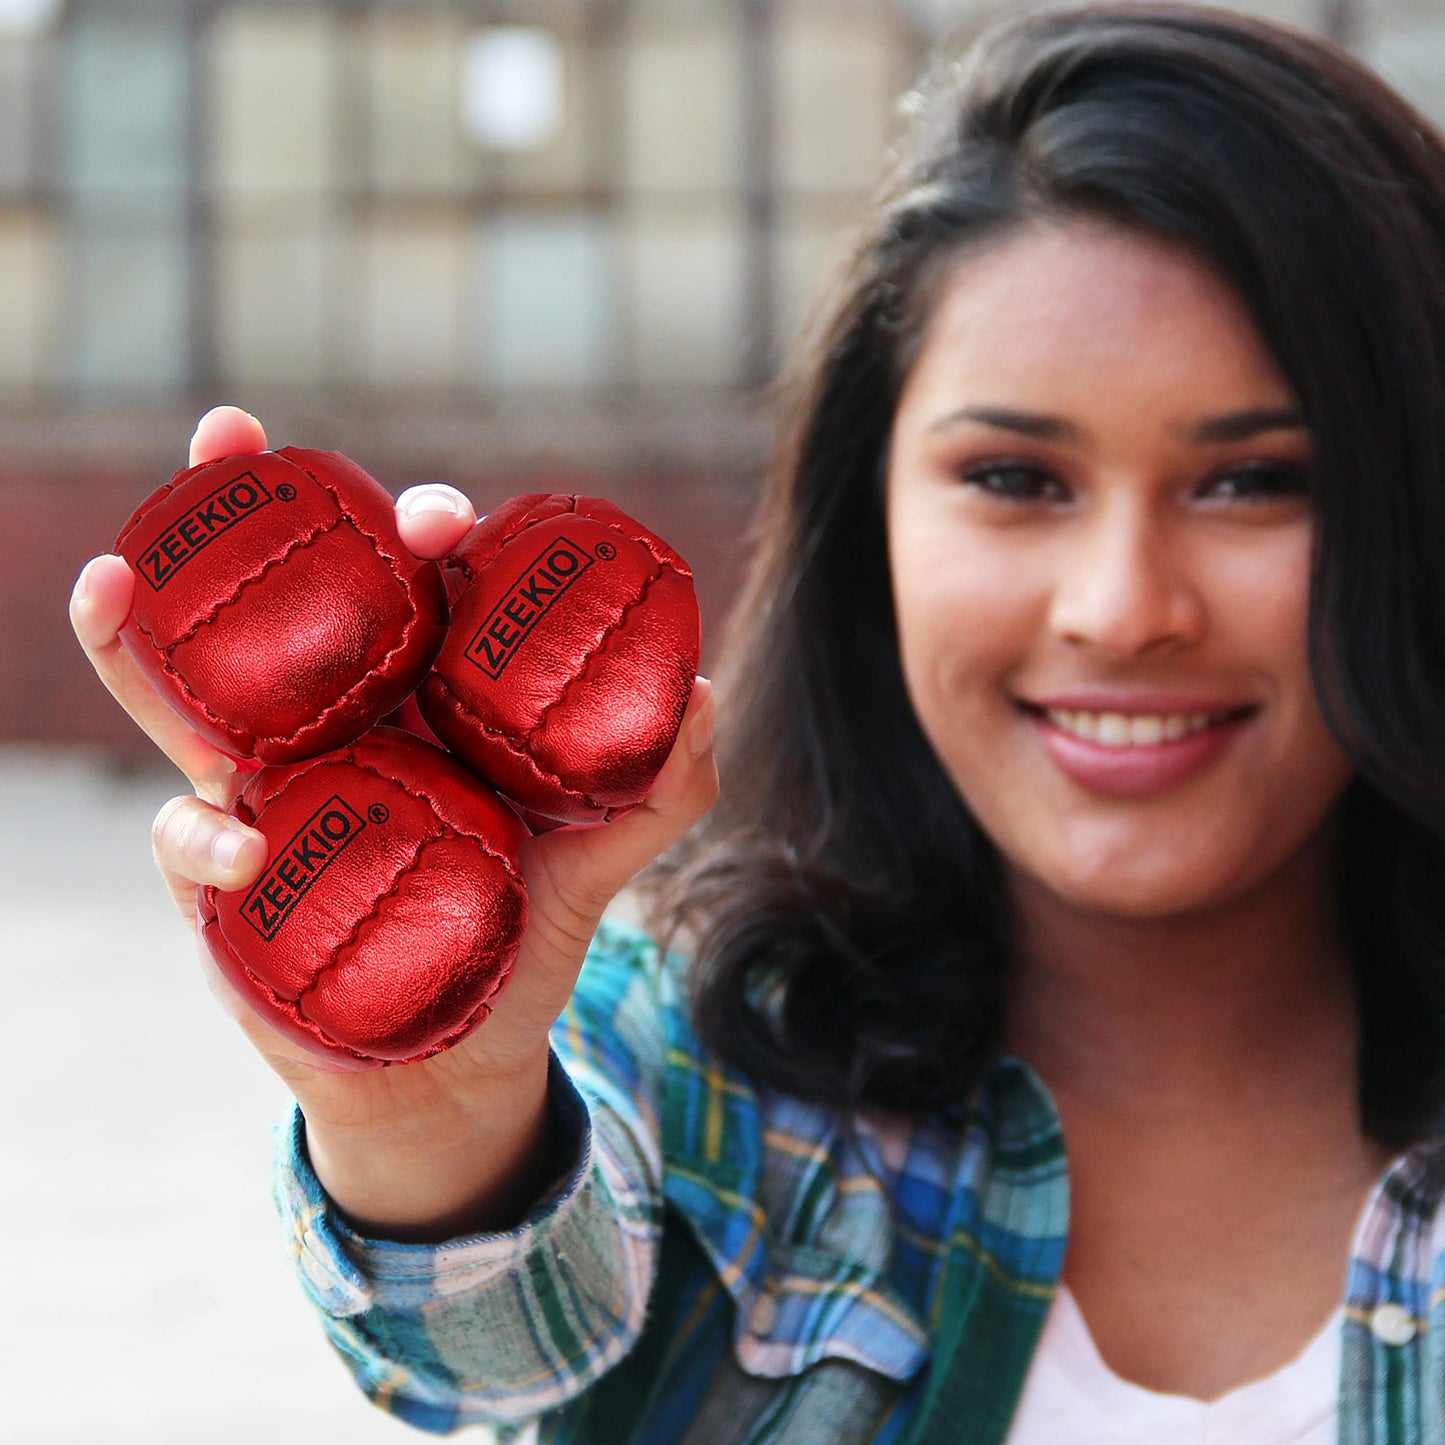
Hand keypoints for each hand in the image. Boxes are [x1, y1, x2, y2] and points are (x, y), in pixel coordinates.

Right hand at [70, 406, 717, 1233]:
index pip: (412, 593)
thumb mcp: (602, 860)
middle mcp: (337, 727)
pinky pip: (186, 837)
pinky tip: (241, 846)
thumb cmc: (526, 938)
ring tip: (113, 577)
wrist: (459, 1062)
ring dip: (135, 628)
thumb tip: (703, 692)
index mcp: (424, 703)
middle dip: (248, 514)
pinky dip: (203, 835)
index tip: (440, 520)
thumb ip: (662, 788)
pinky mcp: (220, 874)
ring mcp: (268, 789)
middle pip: (280, 602)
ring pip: (185, 691)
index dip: (415, 532)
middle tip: (235, 441)